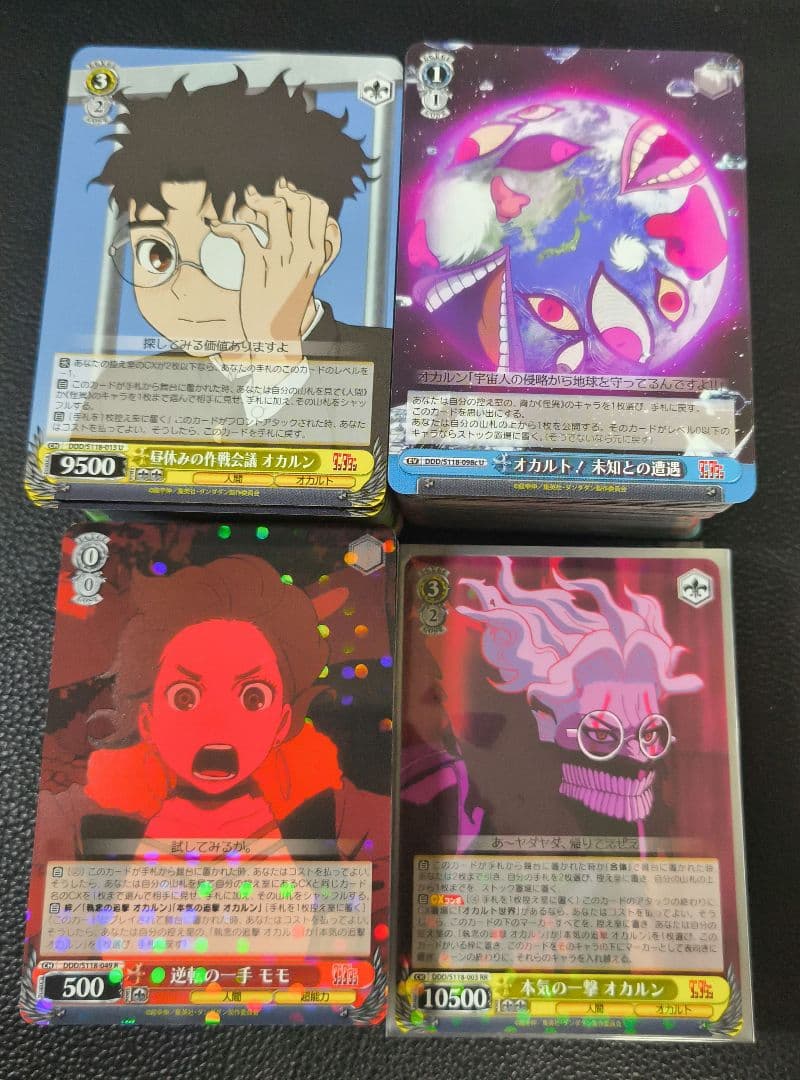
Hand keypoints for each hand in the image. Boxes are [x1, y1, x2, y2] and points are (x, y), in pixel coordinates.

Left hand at [209, 179, 331, 355]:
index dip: (300, 196)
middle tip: (263, 199)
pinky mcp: (258, 263)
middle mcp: (303, 252)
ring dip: (256, 202)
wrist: (275, 335)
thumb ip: (303, 248)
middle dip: (281, 194)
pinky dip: (226, 227)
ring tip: (244, 207)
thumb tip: (293, 221)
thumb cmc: (286, 304)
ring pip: (275, 208)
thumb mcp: (304, 275)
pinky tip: (217, 229)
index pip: (319, 208)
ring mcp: (281, 256)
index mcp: (316, 254)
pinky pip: (243, 231)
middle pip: (301, 202)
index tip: (284, 199)